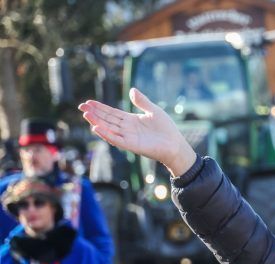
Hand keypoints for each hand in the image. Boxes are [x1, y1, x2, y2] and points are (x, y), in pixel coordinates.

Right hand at [79, 88, 195, 176]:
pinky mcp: (131, 145)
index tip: (88, 102)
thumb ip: (142, 101)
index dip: (100, 108)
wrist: (175, 144)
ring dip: (97, 122)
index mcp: (131, 120)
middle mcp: (127, 129)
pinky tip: (96, 128)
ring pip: (109, 129)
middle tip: (81, 107)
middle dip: (94, 113)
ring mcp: (128, 137)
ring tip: (86, 114)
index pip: (112, 113)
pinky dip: (106, 134)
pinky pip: (116, 139)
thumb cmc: (166, 129)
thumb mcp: (153, 111)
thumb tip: (132, 89)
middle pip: (107, 120)